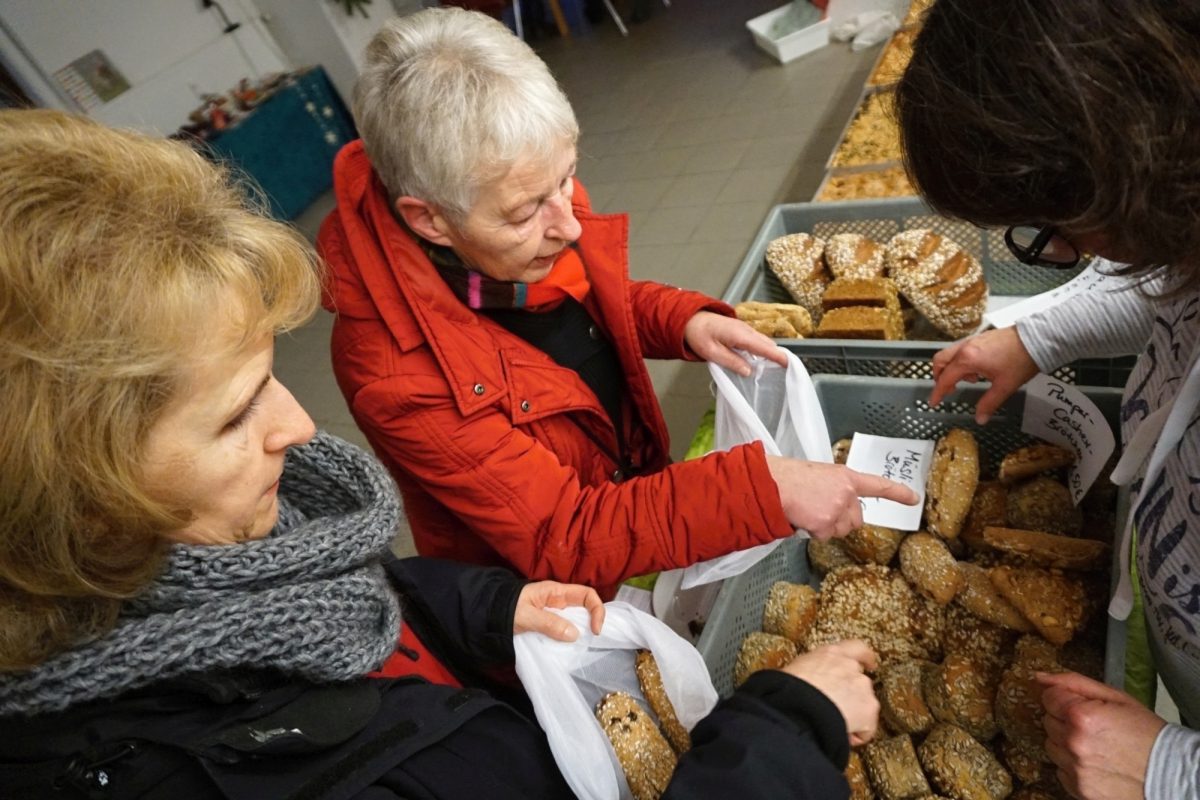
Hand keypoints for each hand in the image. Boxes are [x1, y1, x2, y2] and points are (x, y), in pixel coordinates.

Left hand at [514, 581, 605, 641]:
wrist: (487, 613)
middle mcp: (558, 601)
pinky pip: (564, 630)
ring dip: (579, 633)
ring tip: (578, 647)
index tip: (595, 630)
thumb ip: (549, 624)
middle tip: (590, 641)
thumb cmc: (505, 608)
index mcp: (556, 592)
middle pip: (584, 608)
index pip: (587, 594)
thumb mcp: (526, 616)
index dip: (597, 609)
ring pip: (575, 621)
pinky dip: (568, 639)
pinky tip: (566, 649)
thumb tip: (575, 635)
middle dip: (591, 623)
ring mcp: (554, 613)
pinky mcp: (548, 624)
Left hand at [684, 311, 786, 375]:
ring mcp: (745, 328)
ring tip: (775, 367)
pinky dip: (762, 349)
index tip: (789, 364)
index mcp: (740, 335)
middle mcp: (746, 330)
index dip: (778, 356)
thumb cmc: (699, 335)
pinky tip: (759, 359)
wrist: (691, 319)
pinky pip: (756, 340)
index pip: (765, 347)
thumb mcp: (712, 353)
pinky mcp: (742, 330)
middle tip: (785, 370)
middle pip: (768, 344)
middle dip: (777, 355)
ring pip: (763, 341)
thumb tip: (749, 371)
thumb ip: (731, 362)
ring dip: (769, 352)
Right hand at [765, 456, 918, 538]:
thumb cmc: (789, 476)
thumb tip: (837, 501)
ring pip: (841, 530)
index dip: (898, 493)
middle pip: (857, 519)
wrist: (773, 484)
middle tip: (821, 509)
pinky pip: (825, 536)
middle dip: (842, 519)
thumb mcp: (819, 473)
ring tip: (808, 511)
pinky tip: (803, 518)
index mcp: (846, 477)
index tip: (914, 499)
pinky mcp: (826, 525)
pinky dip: (814, 532)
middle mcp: (846, 494)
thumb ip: (835, 486)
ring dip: (828, 526)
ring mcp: (837, 510)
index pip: (878, 485)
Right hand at [781, 640, 879, 745]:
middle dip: (852, 694)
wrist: (796, 706)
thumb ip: (812, 671)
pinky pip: (866, 727)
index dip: (865, 657)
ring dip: (854, 713)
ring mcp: (861, 686)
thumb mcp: (797, 671)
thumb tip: (811, 686)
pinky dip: (857, 734)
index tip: (869, 663)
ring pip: (864, 704)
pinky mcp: (868, 708)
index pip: (856, 648)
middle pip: (860, 680)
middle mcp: (850, 666)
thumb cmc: (786, 690)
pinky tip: (840, 735)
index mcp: (831, 654)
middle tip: (836, 708)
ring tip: (833, 723)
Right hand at [930, 327, 1037, 423]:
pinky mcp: (980, 337)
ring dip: (952, 368)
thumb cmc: (1020, 361)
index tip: (934, 402)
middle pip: (940, 361)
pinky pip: (961, 350)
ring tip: (971, 379)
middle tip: (948, 389)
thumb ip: (989, 403)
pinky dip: (961, 361)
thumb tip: (980, 419)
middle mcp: (965, 348)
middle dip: (940, 376)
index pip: (945, 378)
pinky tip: (979, 369)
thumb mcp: (1004, 386)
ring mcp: (972, 340)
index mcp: (967, 360)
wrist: (1037, 339)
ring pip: (950, 354)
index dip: (938, 392)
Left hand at [1038, 671, 1165, 799]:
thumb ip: (1073, 683)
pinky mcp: (1078, 789)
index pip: (1048, 697)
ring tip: (1096, 746)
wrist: (1171, 774)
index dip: (1063, 698)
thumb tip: (1039, 677)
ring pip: (1051, 746)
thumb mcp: (1115, 698)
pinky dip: (1072, 765)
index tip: (1081, 705)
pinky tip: (1095, 763)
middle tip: (1093, 726)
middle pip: (1048, 721)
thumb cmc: (1146, 732)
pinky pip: (1060, 770)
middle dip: (1064, 719)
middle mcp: (1073, 744)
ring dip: (1066, 743)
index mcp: (1081, 717)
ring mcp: (1075, 769)